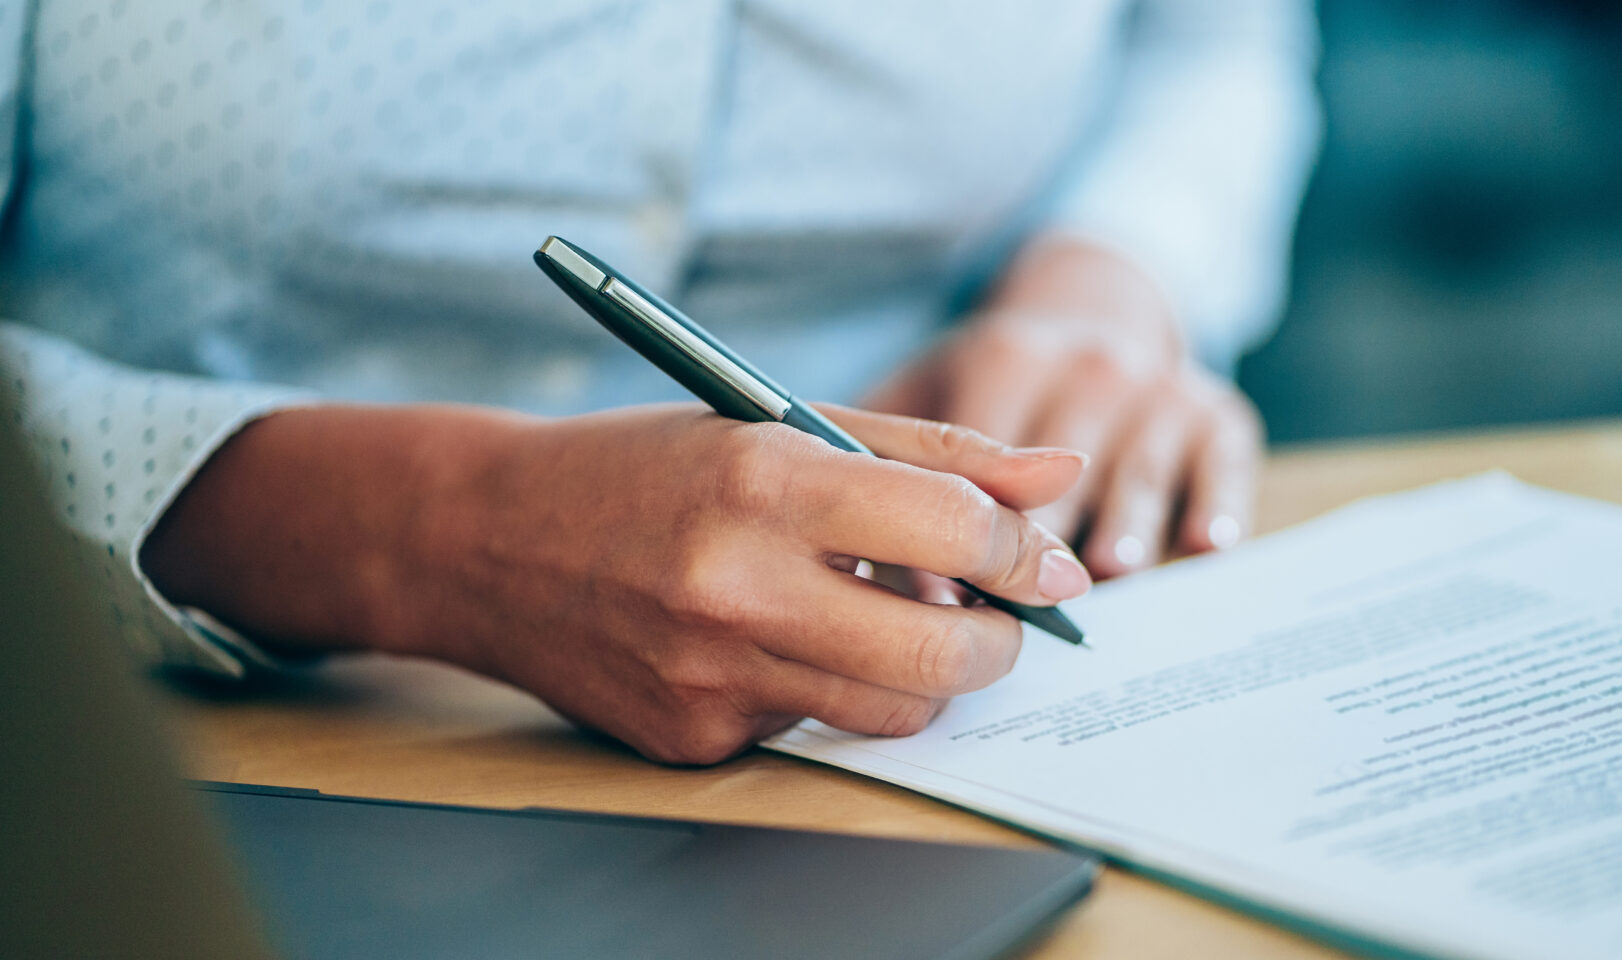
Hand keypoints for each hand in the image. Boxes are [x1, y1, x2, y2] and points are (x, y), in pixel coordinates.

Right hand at [142, 402, 1091, 764]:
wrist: (484, 540)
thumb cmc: (647, 466)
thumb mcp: (782, 423)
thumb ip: (932, 455)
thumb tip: (1058, 481)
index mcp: (764, 481)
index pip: (953, 531)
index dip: (1026, 551)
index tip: (1048, 563)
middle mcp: (736, 587)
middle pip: (940, 657)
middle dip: (1000, 644)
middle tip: (998, 620)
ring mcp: (709, 676)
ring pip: (889, 713)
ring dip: (923, 677)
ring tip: (893, 622)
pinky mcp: (689, 738)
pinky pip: (808, 730)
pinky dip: (822, 690)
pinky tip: (775, 643)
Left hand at [867, 234, 1262, 579]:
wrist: (1096, 310)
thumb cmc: (991, 380)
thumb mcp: (928, 388)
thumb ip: (892, 465)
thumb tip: (862, 567)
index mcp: (1007, 356)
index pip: (982, 453)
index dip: (961, 527)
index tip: (938, 590)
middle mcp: (1090, 365)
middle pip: (1065, 473)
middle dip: (1039, 543)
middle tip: (1018, 604)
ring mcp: (1159, 387)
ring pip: (1141, 471)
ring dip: (1127, 522)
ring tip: (1114, 567)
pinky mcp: (1218, 412)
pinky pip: (1223, 462)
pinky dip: (1218, 500)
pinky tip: (1206, 542)